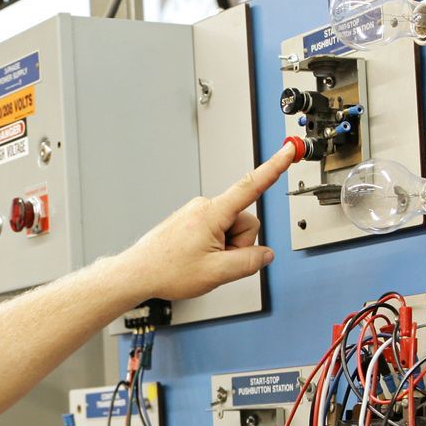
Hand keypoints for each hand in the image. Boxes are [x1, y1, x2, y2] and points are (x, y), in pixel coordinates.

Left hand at [113, 141, 297, 301]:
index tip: (287, 152)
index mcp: (212, 213)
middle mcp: (204, 206)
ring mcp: (197, 212)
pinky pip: (217, 231)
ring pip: (231, 228)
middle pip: (245, 221)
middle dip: (238, 244)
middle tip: (216, 261)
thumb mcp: (216, 273)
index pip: (251, 186)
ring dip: (225, 247)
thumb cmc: (167, 270)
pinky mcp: (192, 220)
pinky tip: (196, 257)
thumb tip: (266, 254)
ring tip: (202, 260)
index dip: (273, 168)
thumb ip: (249, 263)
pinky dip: (214, 246)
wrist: (138, 273)